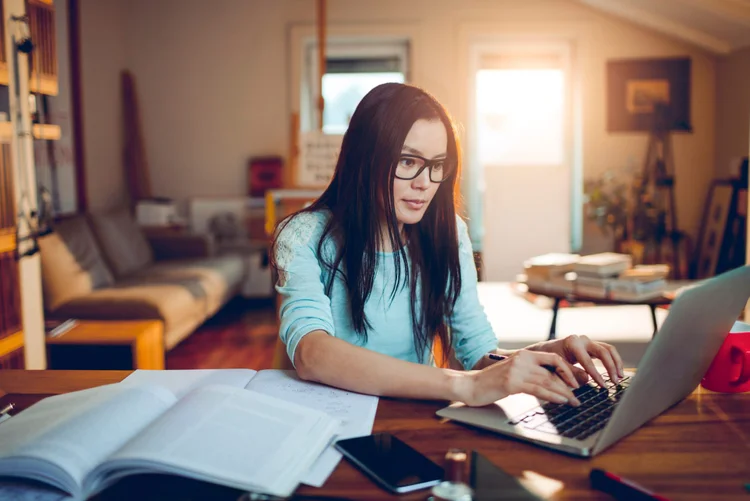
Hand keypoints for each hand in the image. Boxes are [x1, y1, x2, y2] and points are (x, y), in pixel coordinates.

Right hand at [454, 350, 581, 406]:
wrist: (470, 385)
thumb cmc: (491, 383)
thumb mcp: (513, 374)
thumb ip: (530, 375)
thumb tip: (553, 384)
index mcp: (524, 355)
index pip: (553, 359)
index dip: (568, 369)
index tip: (577, 381)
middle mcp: (522, 359)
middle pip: (553, 372)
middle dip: (569, 385)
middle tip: (580, 396)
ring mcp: (517, 370)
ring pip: (548, 381)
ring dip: (564, 393)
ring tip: (575, 402)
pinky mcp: (512, 382)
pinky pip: (538, 389)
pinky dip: (552, 396)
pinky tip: (561, 401)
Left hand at [537, 335, 623, 386]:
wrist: (546, 350)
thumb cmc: (549, 359)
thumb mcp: (557, 367)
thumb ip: (571, 373)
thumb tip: (587, 380)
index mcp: (572, 343)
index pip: (588, 361)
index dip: (597, 375)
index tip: (604, 386)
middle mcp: (582, 340)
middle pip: (603, 352)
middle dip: (611, 367)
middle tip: (615, 381)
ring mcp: (588, 341)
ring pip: (608, 349)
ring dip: (616, 363)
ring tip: (620, 377)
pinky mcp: (591, 345)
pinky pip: (607, 351)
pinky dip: (614, 360)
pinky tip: (617, 372)